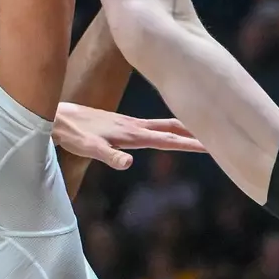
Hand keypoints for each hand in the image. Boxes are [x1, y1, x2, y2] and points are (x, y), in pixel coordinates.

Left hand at [52, 103, 203, 169]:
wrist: (56, 116)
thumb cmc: (71, 134)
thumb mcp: (87, 149)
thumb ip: (108, 155)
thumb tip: (129, 163)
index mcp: (132, 133)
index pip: (167, 140)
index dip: (190, 143)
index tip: (211, 144)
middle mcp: (134, 126)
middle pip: (172, 128)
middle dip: (196, 132)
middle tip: (221, 135)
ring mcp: (129, 123)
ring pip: (165, 125)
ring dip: (185, 128)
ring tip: (204, 130)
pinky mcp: (122, 123)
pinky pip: (153, 126)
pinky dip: (168, 128)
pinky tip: (168, 132)